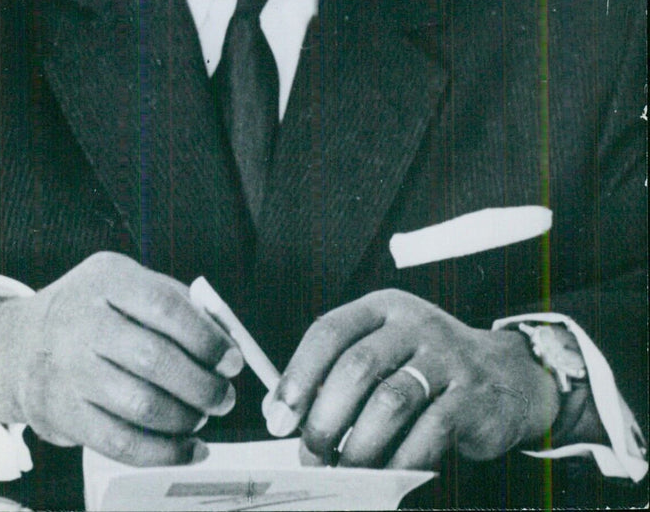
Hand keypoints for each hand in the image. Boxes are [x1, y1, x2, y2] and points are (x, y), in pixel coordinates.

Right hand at [0, 253, 242, 464]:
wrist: (19, 345)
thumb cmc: (93, 313)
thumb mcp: (127, 285)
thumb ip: (178, 304)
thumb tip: (228, 342)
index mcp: (108, 278)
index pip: (164, 306)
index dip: (205, 337)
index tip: (232, 360)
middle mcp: (83, 320)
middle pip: (155, 359)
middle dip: (202, 385)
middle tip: (224, 397)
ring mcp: (69, 369)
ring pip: (141, 405)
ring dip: (185, 419)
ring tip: (201, 418)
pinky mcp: (62, 414)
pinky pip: (120, 442)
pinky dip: (164, 453)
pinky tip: (188, 449)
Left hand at [263, 289, 558, 468]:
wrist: (505, 377)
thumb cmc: (427, 369)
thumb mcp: (383, 353)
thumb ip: (334, 375)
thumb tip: (279, 413)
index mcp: (382, 308)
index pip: (329, 331)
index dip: (298, 375)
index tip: (279, 418)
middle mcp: (413, 324)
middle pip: (357, 367)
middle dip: (325, 418)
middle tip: (310, 454)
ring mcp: (445, 358)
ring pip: (390, 401)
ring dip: (359, 445)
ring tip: (343, 470)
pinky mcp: (470, 396)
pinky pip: (429, 432)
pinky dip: (401, 460)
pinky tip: (386, 475)